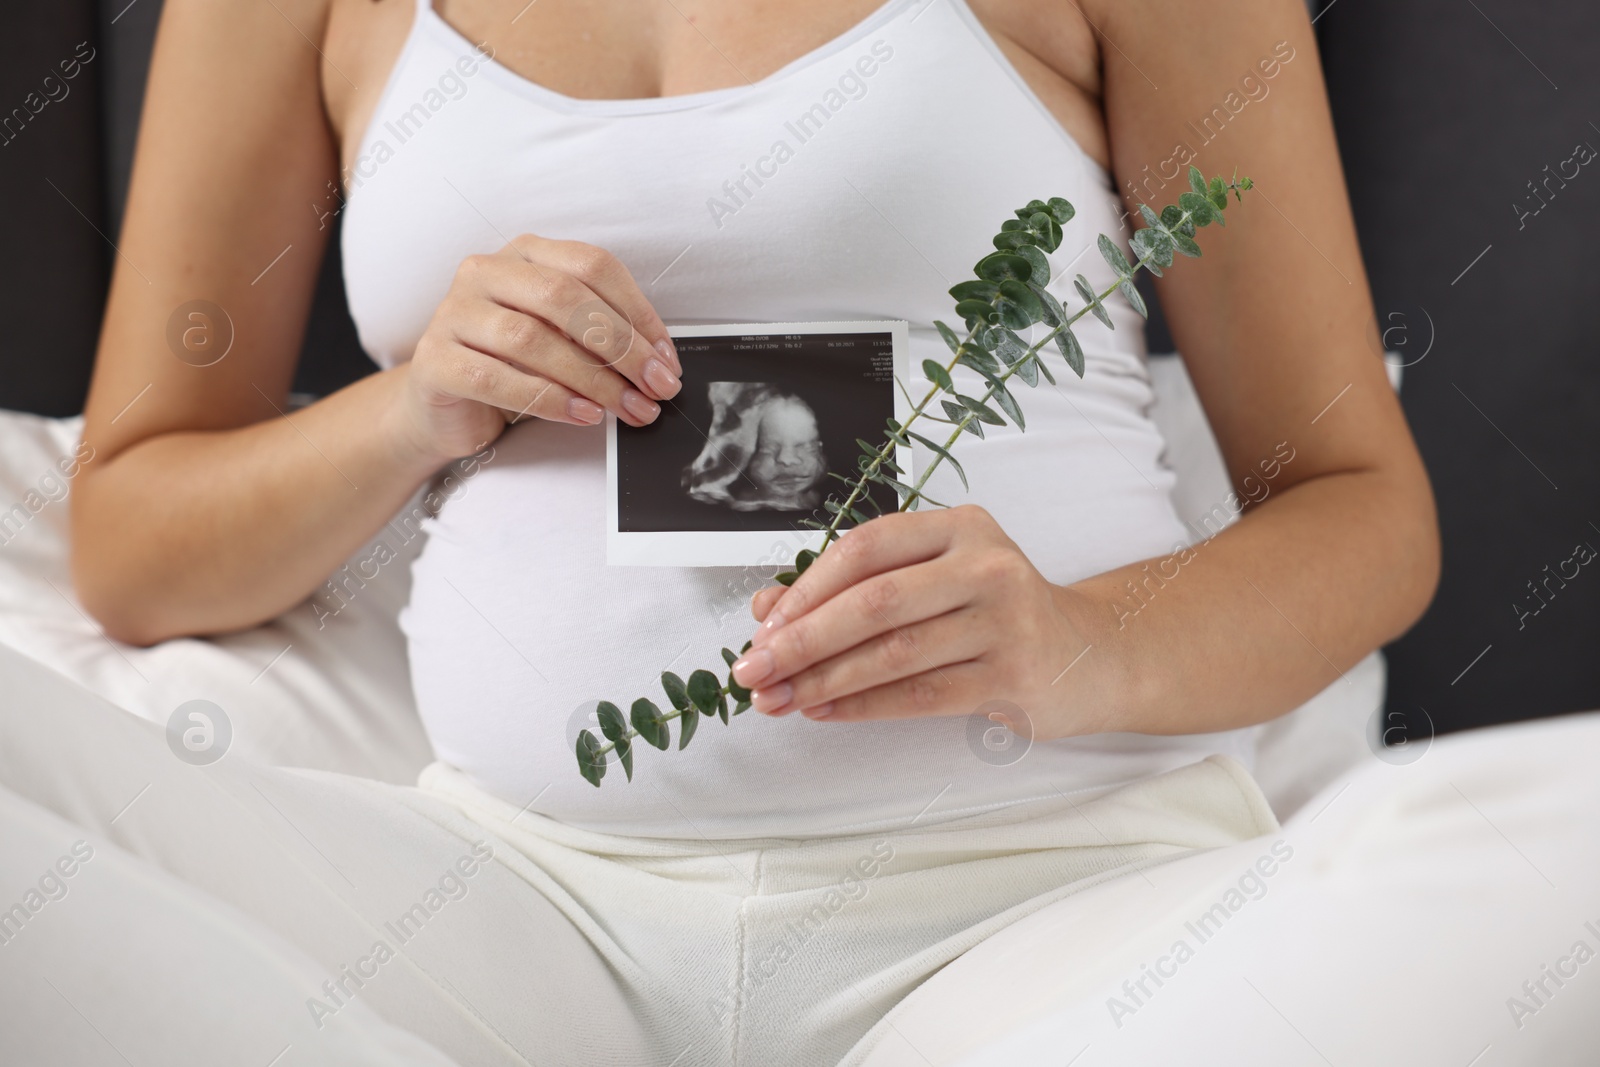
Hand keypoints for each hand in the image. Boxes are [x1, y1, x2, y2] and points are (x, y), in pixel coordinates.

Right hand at [395, 235, 680, 461]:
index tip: (665, 357)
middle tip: (654, 387)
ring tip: (626, 408)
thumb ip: (601, 335)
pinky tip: (582, 415)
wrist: (445, 407)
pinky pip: (496, 378)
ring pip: (532, 339)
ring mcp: (454, 312)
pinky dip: (548, 399)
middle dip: (620, 347)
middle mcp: (486, 272)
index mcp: (525, 254)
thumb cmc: (513, 366)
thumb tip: (658, 361)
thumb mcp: (561, 338)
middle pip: (564, 297)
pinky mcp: (435, 360)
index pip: (592, 265)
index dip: (637, 311)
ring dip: (592, 379)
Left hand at [731, 505, 1103, 736]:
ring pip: (894, 653)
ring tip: (779, 698)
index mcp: (960, 527)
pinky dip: (861, 705)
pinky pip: (920, 695)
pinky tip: (824, 711)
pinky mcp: (1013, 677)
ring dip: (824, 680)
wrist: (1089, 656)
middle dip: (802, 640)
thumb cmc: (995, 614)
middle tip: (754, 669)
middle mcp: (987, 565)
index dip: (806, 588)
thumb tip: (767, 611)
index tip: (763, 626)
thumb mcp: (932, 581)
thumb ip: (854, 589)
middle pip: (875, 601)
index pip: (866, 547)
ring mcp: (1006, 621)